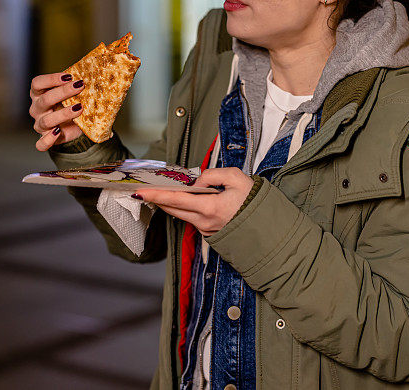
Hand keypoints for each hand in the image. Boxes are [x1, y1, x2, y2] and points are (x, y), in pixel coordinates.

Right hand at [29, 72, 85, 150]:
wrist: (72, 127)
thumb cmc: (70, 105)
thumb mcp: (72, 94)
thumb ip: (79, 87)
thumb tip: (102, 79)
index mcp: (39, 94)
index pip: (37, 83)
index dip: (51, 79)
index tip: (69, 76)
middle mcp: (37, 108)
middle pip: (45, 99)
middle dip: (63, 92)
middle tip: (80, 87)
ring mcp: (40, 124)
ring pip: (46, 120)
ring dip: (63, 114)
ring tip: (79, 108)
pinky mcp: (45, 139)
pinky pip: (41, 143)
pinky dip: (48, 139)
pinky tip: (58, 132)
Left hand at [133, 168, 254, 236]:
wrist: (268, 226)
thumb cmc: (254, 201)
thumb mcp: (236, 178)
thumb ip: (213, 175)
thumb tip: (196, 180)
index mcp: (210, 207)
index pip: (176, 199)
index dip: (156, 195)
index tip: (140, 192)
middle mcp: (204, 222)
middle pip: (172, 209)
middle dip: (157, 199)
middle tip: (145, 189)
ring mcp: (206, 230)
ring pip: (180, 215)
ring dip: (170, 203)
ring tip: (161, 191)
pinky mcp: (209, 233)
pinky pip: (191, 218)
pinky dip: (184, 208)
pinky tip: (185, 200)